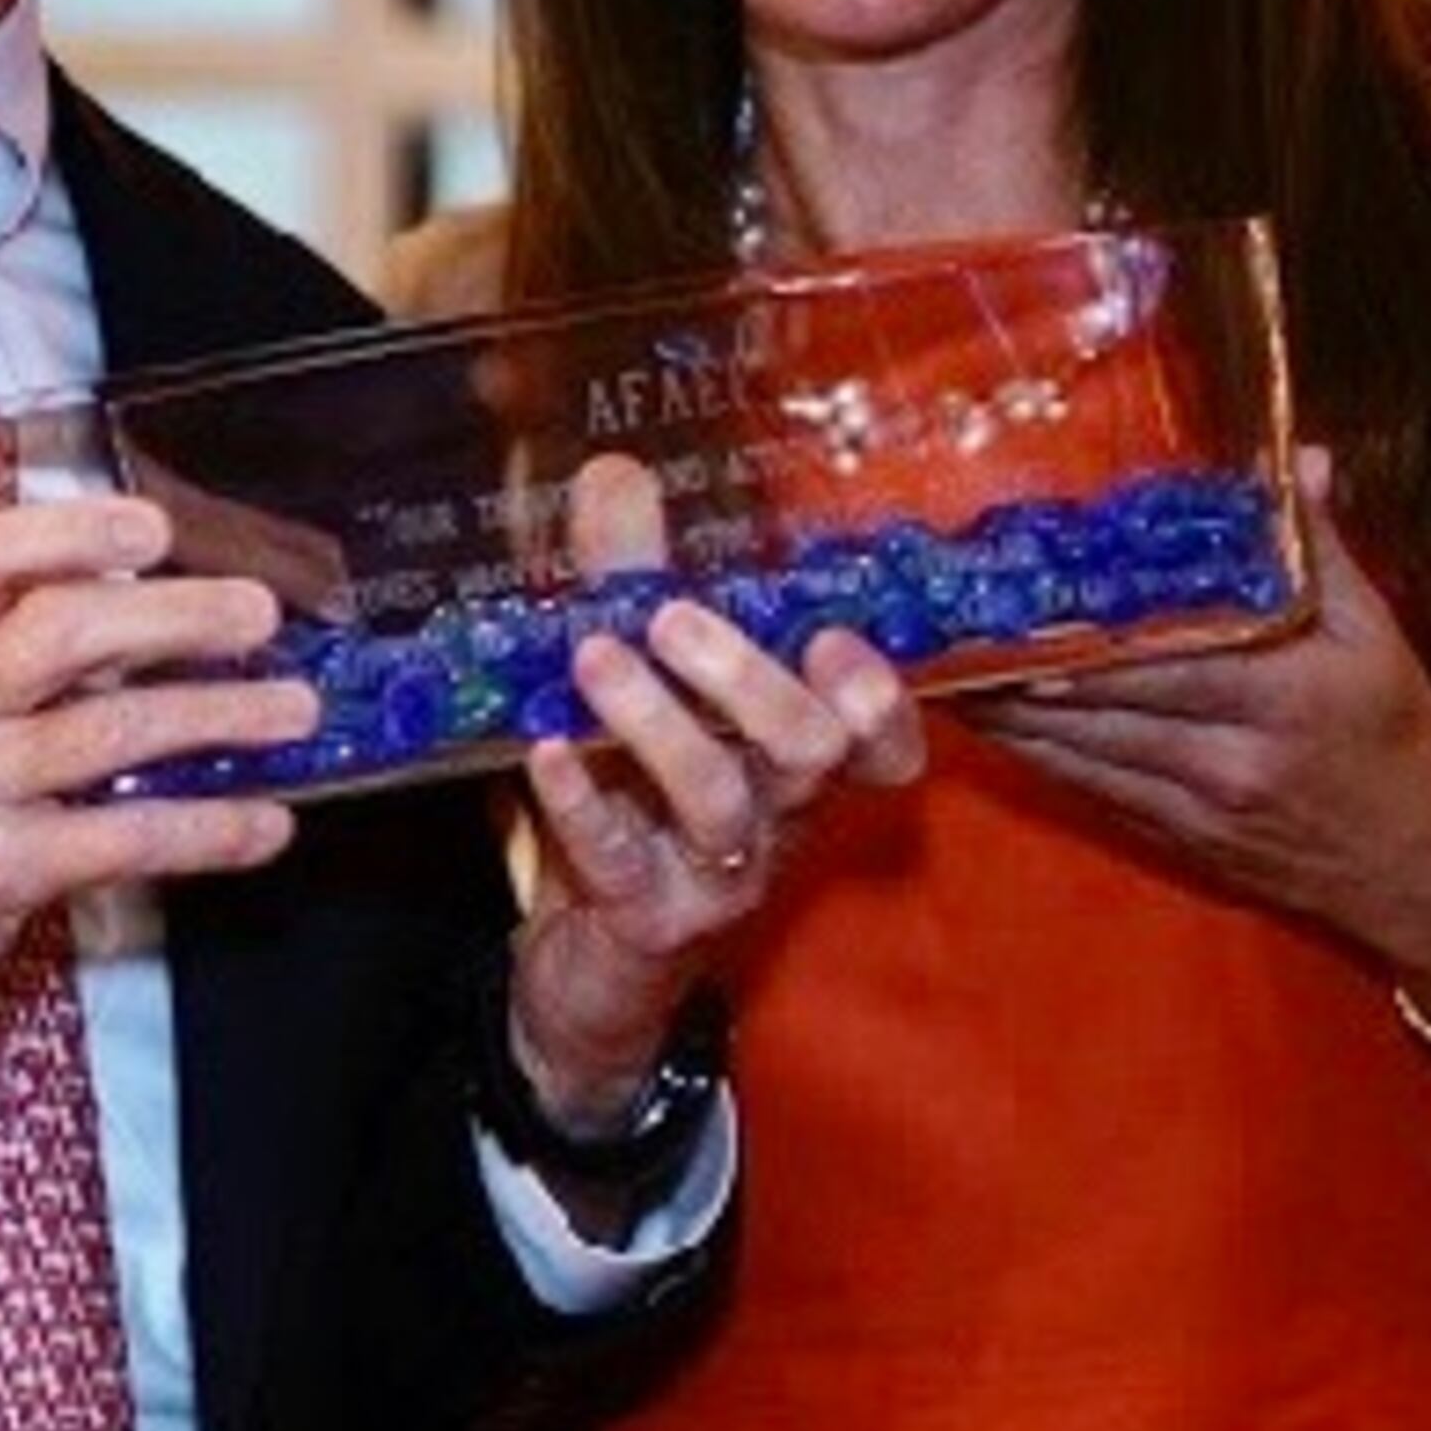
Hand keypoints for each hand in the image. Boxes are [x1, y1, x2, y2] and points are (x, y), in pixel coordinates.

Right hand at [0, 493, 316, 1106]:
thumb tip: (128, 590)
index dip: (71, 533)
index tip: (151, 529)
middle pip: (64, 632)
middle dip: (178, 617)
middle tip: (254, 616)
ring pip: (113, 732)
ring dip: (220, 716)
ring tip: (289, 708)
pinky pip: (127, 837)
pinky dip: (209, 828)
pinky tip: (261, 823)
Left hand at [505, 459, 926, 1123]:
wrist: (586, 958)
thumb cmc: (631, 798)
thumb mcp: (636, 681)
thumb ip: (631, 579)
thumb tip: (614, 472)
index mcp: (795, 757)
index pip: (884, 735)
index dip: (876, 692)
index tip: (828, 635)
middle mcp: (778, 814)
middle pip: (811, 749)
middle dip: (749, 678)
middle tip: (672, 618)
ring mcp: (717, 872)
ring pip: (721, 799)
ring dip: (659, 723)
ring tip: (596, 659)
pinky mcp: (646, 917)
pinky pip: (621, 858)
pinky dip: (581, 800)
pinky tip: (546, 751)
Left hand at [962, 449, 1430, 957]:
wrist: (1415, 869)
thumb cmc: (1397, 739)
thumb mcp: (1378, 636)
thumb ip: (1323, 551)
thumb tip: (1298, 459)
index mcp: (1283, 695)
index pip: (1156, 659)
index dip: (1074, 637)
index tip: (1010, 598)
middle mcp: (1227, 757)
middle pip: (1093, 706)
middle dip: (1011, 668)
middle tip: (939, 622)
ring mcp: (1191, 806)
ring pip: (1073, 751)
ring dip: (1001, 713)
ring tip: (934, 668)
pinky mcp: (1168, 837)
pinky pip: (1083, 786)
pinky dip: (1032, 751)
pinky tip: (986, 722)